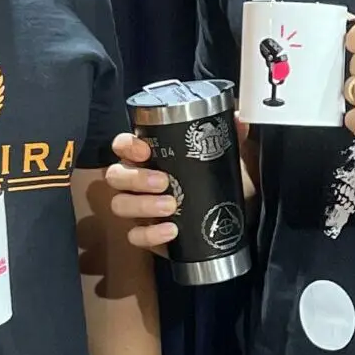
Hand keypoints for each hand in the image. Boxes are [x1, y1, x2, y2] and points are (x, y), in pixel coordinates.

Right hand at [106, 118, 255, 254]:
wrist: (227, 217)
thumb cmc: (214, 181)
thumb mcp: (223, 156)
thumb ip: (229, 135)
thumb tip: (239, 118)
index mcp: (150, 157)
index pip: (123, 145)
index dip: (126, 146)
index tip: (144, 150)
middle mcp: (137, 181)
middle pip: (116, 176)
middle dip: (136, 178)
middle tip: (163, 182)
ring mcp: (139, 208)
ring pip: (120, 205)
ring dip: (142, 205)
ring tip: (170, 205)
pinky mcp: (147, 233)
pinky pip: (136, 235)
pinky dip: (150, 234)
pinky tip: (171, 230)